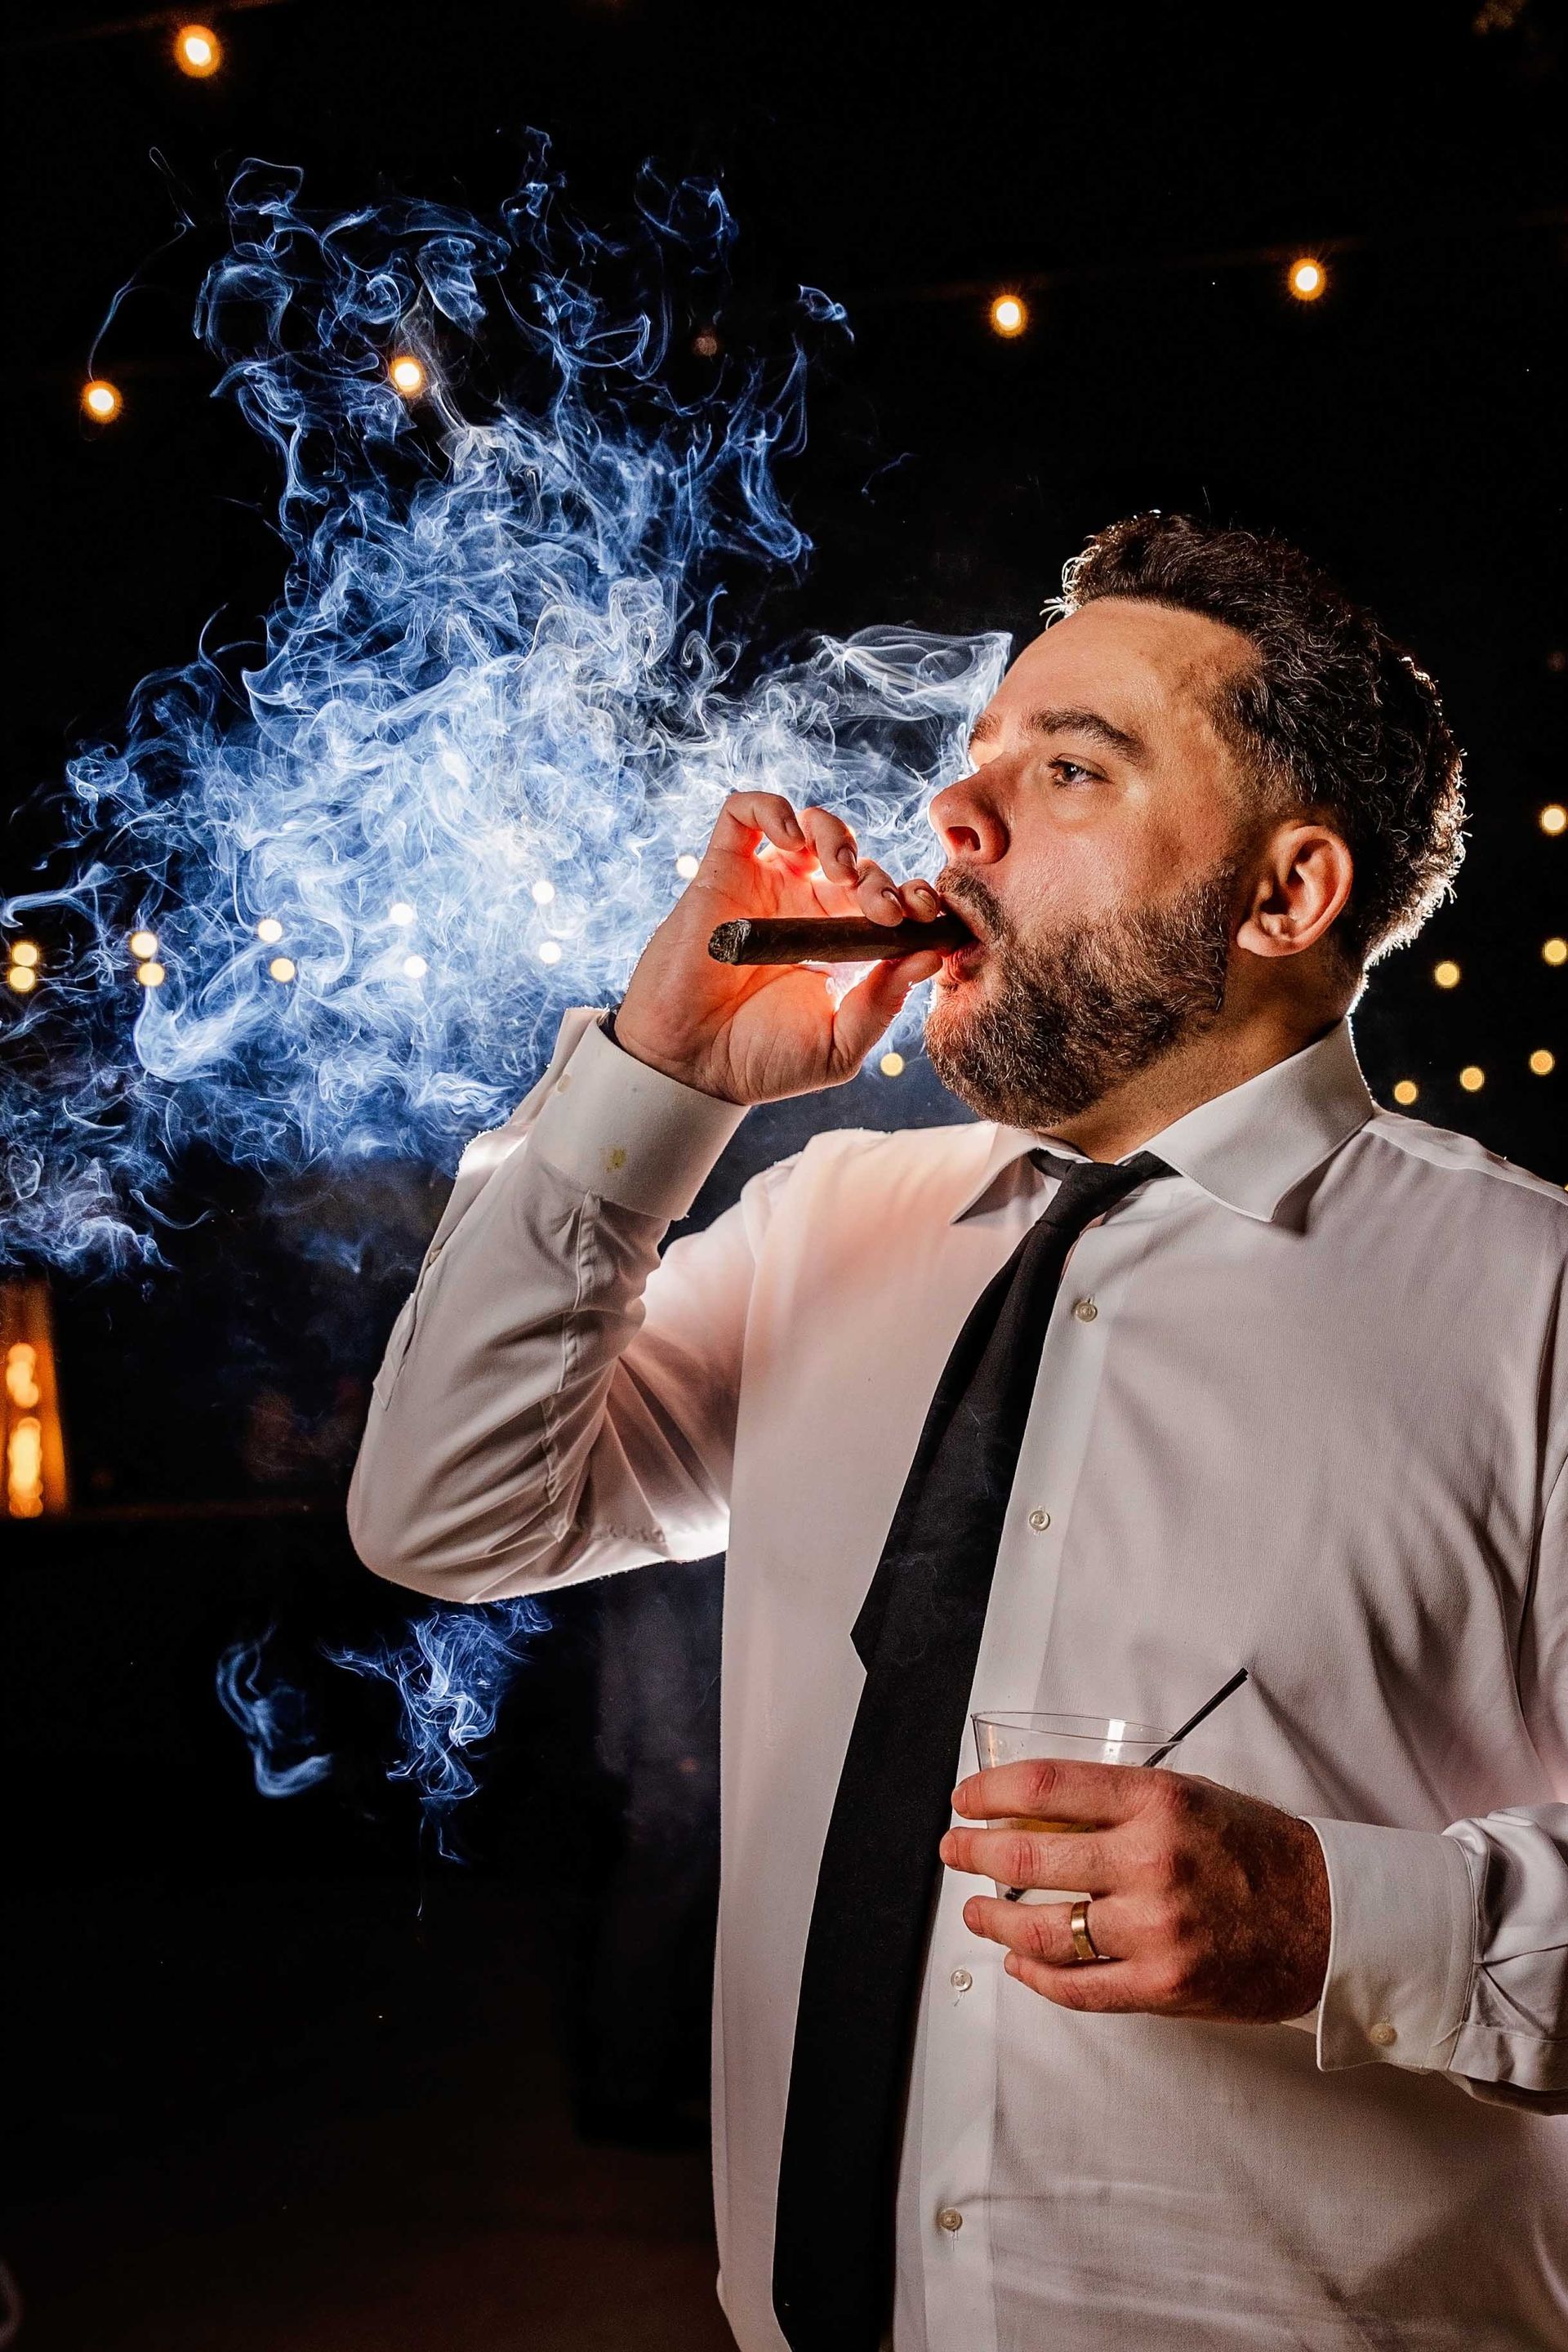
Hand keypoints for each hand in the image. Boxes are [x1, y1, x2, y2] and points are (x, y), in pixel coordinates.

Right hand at [614, 792, 946, 1103]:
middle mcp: (805, 910)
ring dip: (836, 835)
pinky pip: (742, 815)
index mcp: (840, 946)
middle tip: (884, 911)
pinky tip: (792, 837)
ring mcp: (764, 888)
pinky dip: (771, 808)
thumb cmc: (762, 1062)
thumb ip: (882, 1004)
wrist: (691, 1066)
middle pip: (857, 863)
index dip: (914, 897)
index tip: (926, 915)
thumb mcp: (839, 1045)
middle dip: (880, 878)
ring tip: (842, 871)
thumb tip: (930, 955)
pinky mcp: (720, 874)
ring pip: (809, 827)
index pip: (888, 900)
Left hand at [939, 1758, 1329, 2023]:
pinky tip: (1019, 1965)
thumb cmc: (1258, 1851)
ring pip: (1042, 1930)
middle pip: (1027, 1858)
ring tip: (975, 1912)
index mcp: (1158, 1803)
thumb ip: (1118, 1804)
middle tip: (954, 1851)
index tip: (966, 1800)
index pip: (1046, 1787)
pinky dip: (1035, 1977)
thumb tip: (1034, 1811)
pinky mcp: (1162, 1987)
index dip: (990, 1792)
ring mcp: (1155, 1930)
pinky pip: (1077, 1987)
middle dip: (973, 1854)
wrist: (1329, 1918)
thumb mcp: (1189, 1797)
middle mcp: (1152, 1863)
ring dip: (994, 1922)